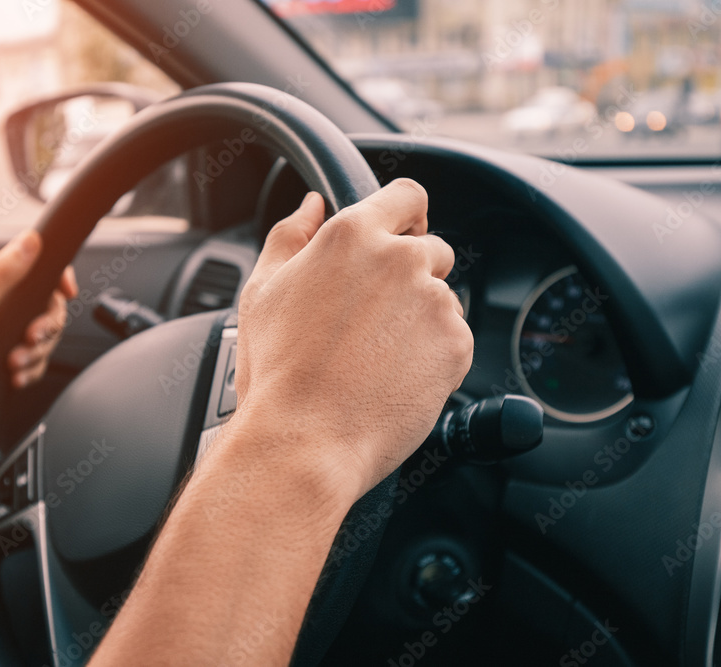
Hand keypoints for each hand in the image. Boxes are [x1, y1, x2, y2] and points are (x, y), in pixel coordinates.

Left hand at [0, 230, 76, 426]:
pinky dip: (30, 369)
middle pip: (46, 305)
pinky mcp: (0, 354)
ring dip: (36, 352)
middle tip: (31, 338)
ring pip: (42, 335)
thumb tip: (31, 239)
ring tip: (15, 364)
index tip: (67, 294)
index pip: (35, 266)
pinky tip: (16, 376)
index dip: (57, 278)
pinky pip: (32, 358)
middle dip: (47, 326)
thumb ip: (5, 271)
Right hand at [230, 179, 472, 500]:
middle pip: (430, 249)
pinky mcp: (457, 344)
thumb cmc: (278, 372)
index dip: (406, 214)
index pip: (406, 197)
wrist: (306, 440)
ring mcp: (434, 302)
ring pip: (442, 299)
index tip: (403, 233)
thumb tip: (312, 204)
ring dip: (420, 319)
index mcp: (353, 237)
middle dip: (410, 276)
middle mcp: (401, 260)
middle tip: (374, 319)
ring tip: (376, 358)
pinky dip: (433, 355)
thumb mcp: (263, 292)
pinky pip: (455, 339)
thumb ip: (290, 236)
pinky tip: (394, 377)